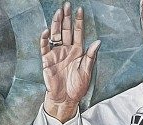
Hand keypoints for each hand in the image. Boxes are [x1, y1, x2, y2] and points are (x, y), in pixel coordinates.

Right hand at [40, 2, 100, 121]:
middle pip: (66, 30)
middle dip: (66, 18)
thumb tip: (98, 42)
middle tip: (67, 5)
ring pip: (56, 35)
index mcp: (77, 51)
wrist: (66, 99)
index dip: (79, 22)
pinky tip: (47, 31)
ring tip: (58, 13)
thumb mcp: (87, 71)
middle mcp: (66, 50)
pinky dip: (45, 39)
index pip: (78, 33)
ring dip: (57, 24)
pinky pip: (45, 47)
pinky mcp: (47, 60)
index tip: (80, 10)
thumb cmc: (77, 87)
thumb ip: (91, 56)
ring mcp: (56, 54)